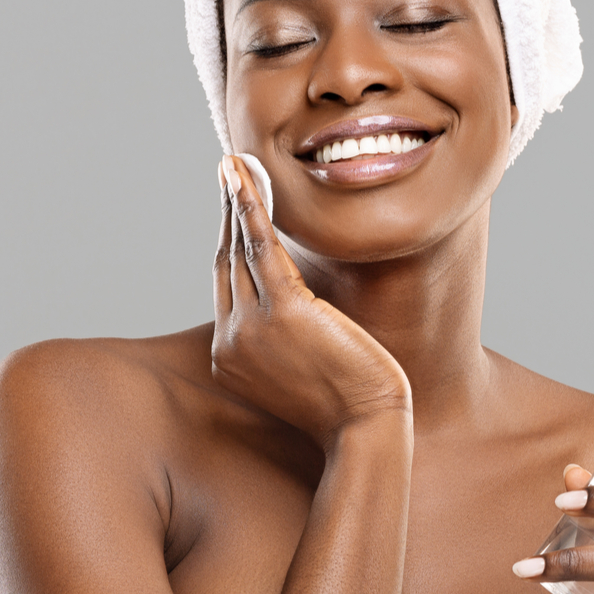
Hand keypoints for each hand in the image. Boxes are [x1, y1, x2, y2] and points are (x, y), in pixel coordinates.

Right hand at [211, 156, 411, 449]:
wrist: (366, 428)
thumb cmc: (348, 404)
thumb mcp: (303, 367)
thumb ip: (288, 335)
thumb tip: (299, 304)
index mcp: (231, 356)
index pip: (228, 285)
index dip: (230, 240)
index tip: (235, 207)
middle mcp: (230, 340)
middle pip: (227, 261)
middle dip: (228, 212)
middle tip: (230, 172)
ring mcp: (252, 326)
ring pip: (239, 248)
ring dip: (236, 200)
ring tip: (235, 165)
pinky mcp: (284, 310)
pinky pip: (261, 247)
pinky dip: (252, 208)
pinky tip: (247, 180)